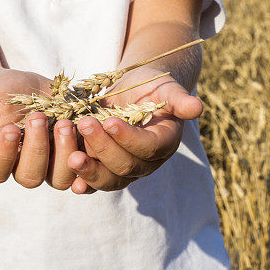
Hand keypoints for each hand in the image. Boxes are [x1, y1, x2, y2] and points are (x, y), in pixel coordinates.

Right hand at [0, 68, 79, 190]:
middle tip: (39, 117)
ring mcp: (50, 164)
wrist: (28, 85)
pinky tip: (89, 142)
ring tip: (67, 120)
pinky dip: (90, 161)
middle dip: (36, 148)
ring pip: (60, 177)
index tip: (8, 128)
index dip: (3, 155)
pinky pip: (85, 170)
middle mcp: (22, 165)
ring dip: (65, 151)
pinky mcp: (75, 155)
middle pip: (30, 176)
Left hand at [67, 67, 202, 193]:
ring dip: (91, 170)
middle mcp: (146, 161)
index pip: (147, 147)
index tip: (110, 121)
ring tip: (72, 157)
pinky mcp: (107, 168)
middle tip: (85, 124)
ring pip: (110, 179)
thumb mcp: (167, 87)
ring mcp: (126, 167)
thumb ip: (179, 99)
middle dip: (104, 148)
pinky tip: (73, 183)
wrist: (137, 91)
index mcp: (164, 142)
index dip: (129, 138)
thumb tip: (197, 107)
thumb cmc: (153, 87)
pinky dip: (84, 183)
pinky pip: (96, 182)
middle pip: (126, 165)